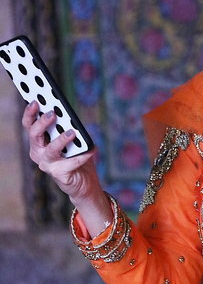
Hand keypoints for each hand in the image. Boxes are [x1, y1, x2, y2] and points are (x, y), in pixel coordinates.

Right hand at [22, 101, 112, 234]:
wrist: (84, 183)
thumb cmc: (76, 156)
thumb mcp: (72, 138)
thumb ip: (68, 127)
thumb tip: (69, 115)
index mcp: (38, 142)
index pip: (29, 125)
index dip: (30, 113)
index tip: (35, 101)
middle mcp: (38, 153)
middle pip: (34, 135)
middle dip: (42, 123)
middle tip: (52, 113)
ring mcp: (48, 165)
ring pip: (50, 150)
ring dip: (61, 140)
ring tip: (72, 132)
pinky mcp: (60, 175)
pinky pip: (70, 164)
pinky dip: (82, 156)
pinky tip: (91, 149)